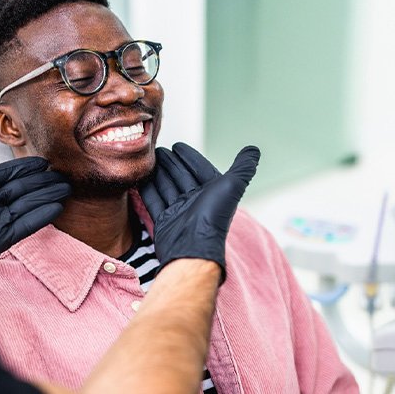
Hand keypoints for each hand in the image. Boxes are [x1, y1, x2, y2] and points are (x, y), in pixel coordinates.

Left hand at [0, 128, 71, 279]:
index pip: (8, 173)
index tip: (44, 162)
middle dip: (43, 182)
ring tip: (66, 189)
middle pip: (22, 188)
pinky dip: (40, 217)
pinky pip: (24, 225)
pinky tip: (56, 208)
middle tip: (63, 176)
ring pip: (27, 205)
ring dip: (46, 196)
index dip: (26, 167)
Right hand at [139, 143, 259, 282]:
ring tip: (148, 160)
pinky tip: (141, 178)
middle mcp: (196, 201)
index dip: (189, 156)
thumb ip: (243, 168)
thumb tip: (253, 149)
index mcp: (212, 192)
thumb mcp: (231, 186)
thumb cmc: (213, 217)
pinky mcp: (164, 221)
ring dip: (158, 172)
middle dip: (170, 162)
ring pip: (166, 186)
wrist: (192, 249)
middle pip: (180, 176)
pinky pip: (154, 201)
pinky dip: (147, 189)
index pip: (199, 168)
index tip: (177, 145)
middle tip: (157, 149)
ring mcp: (179, 211)